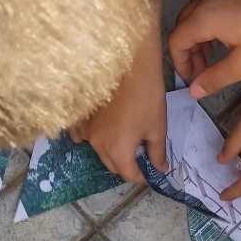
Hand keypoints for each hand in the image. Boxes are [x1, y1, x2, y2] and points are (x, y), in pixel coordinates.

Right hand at [69, 0, 167, 182]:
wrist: (128, 64)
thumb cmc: (146, 96)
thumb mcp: (157, 128)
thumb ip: (157, 152)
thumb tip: (160, 168)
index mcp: (118, 151)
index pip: (128, 174)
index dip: (140, 176)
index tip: (148, 171)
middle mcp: (97, 145)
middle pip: (112, 165)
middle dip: (127, 164)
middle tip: (140, 155)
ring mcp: (85, 130)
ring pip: (98, 150)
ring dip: (111, 151)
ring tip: (124, 140)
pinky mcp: (80, 116)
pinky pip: (82, 135)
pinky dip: (90, 137)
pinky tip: (101, 131)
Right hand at [168, 0, 240, 97]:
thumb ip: (214, 78)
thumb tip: (193, 91)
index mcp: (205, 16)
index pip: (176, 40)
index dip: (179, 62)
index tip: (191, 77)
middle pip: (184, 23)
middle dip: (188, 49)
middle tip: (203, 69)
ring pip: (197, 9)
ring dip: (199, 32)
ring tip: (215, 52)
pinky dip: (211, 17)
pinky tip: (230, 31)